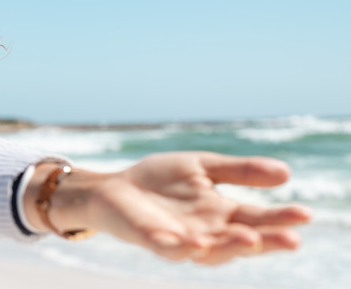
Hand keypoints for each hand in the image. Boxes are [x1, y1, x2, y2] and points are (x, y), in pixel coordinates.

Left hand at [27, 152, 311, 264]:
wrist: (114, 187)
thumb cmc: (159, 180)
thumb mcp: (203, 167)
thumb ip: (239, 171)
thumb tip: (286, 173)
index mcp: (221, 214)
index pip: (256, 219)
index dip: (279, 219)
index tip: (304, 213)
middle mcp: (206, 232)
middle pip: (241, 242)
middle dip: (266, 242)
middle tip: (292, 239)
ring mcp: (180, 239)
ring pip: (210, 251)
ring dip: (229, 247)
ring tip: (249, 238)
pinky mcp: (152, 240)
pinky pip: (170, 249)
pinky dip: (183, 248)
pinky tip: (196, 242)